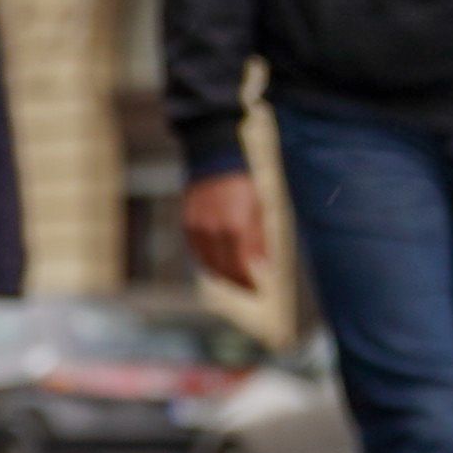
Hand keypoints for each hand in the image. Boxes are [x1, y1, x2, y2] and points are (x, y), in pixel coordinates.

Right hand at [182, 171, 267, 294]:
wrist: (214, 161)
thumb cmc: (242, 185)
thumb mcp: (258, 211)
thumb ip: (259, 241)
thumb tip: (264, 267)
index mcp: (235, 227)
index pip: (240, 268)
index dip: (248, 283)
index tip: (257, 291)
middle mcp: (214, 231)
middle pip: (223, 271)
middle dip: (236, 283)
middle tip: (248, 288)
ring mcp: (198, 229)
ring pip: (208, 264)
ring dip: (222, 275)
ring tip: (236, 278)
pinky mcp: (187, 226)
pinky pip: (198, 253)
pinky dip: (209, 262)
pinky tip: (220, 263)